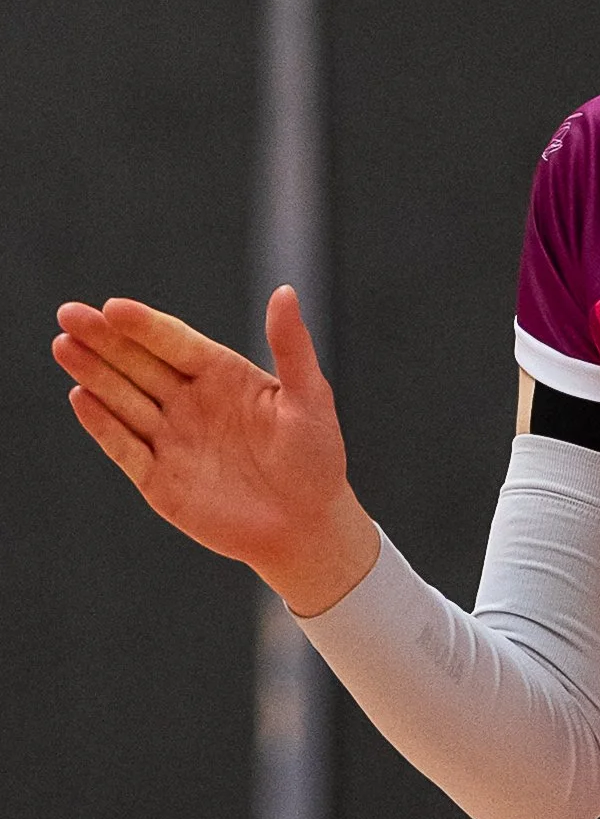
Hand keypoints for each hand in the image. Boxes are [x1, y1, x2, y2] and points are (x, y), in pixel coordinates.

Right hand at [53, 286, 378, 614]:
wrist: (307, 526)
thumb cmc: (316, 458)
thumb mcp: (310, 398)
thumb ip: (291, 346)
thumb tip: (285, 291)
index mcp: (222, 375)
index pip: (175, 343)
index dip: (145, 325)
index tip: (114, 307)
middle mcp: (189, 402)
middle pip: (139, 364)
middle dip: (104, 340)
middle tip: (69, 314)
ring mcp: (171, 439)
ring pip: (124, 399)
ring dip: (94, 373)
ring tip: (63, 345)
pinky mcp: (158, 479)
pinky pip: (125, 446)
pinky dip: (103, 424)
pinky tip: (80, 397)